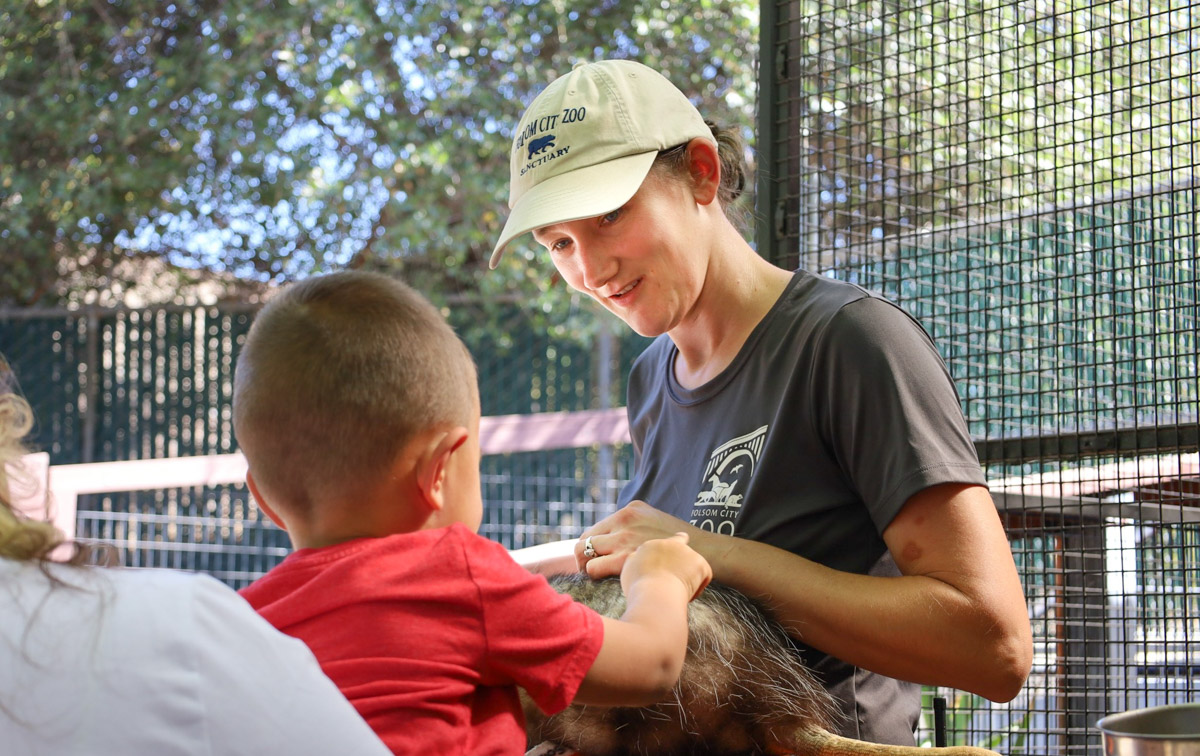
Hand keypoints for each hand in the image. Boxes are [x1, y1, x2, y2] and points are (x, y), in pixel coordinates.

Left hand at [575, 500, 704, 577]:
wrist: (703, 554)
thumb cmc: (683, 547)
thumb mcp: (659, 523)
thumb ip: (640, 527)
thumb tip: (626, 537)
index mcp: (631, 510)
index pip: (598, 527)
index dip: (593, 544)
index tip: (596, 556)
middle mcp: (625, 520)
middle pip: (587, 537)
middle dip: (583, 555)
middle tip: (588, 568)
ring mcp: (625, 538)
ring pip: (584, 550)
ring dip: (585, 564)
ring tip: (591, 575)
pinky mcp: (627, 557)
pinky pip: (594, 566)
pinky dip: (593, 573)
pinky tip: (601, 580)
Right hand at [621, 531, 711, 600]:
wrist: (655, 594)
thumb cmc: (638, 589)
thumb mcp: (628, 572)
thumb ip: (635, 561)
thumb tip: (637, 557)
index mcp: (649, 546)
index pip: (660, 543)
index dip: (665, 548)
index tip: (668, 553)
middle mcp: (668, 544)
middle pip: (680, 540)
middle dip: (682, 549)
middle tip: (684, 557)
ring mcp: (685, 551)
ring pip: (692, 564)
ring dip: (689, 576)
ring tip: (678, 592)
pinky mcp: (699, 563)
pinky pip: (703, 576)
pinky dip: (698, 588)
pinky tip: (687, 595)